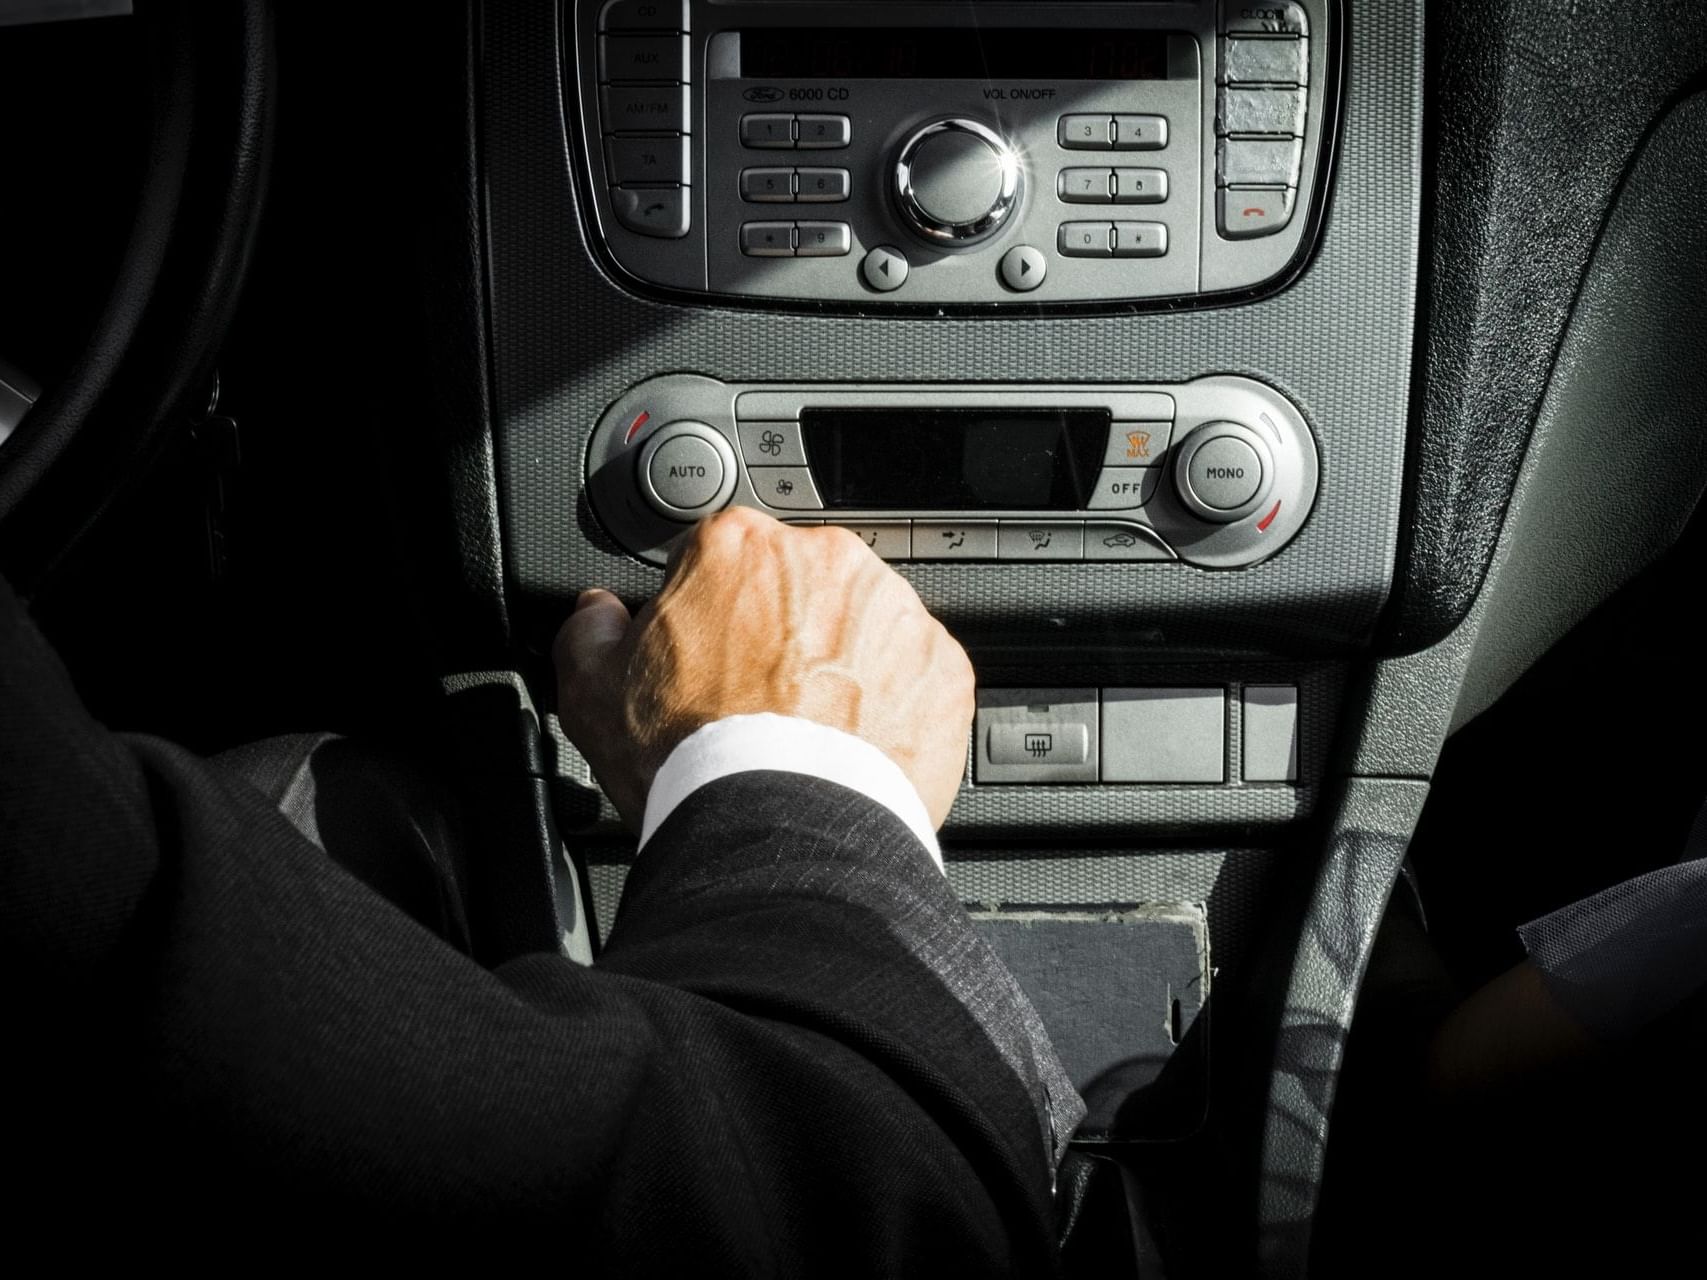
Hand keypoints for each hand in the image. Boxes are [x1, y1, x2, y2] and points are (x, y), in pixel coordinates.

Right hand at [553, 507, 974, 831]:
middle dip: (783, 630)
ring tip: (809, 729)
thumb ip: (589, 633)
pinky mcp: (943, 666)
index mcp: (739, 547)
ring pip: (865, 624)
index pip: (722, 556)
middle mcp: (826, 561)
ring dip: (843, 662)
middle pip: (801, 584)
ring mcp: (894, 611)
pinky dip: (893, 703)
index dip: (708, 609)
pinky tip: (856, 746)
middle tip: (758, 698)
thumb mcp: (593, 692)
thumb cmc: (693, 755)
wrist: (783, 824)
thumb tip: (597, 615)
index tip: (707, 651)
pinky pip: (915, 674)